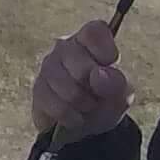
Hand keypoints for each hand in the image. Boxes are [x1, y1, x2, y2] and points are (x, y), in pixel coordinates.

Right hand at [30, 18, 133, 138]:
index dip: (104, 50)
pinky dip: (71, 116)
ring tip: (86, 106)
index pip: (95, 31)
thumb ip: (116, 82)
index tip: (110, 64)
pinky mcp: (38, 89)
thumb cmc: (105, 101)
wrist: (86, 128)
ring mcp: (48, 67)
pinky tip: (74, 116)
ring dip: (83, 104)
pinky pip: (56, 104)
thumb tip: (98, 75)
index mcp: (89, 41)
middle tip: (97, 93)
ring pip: (66, 86)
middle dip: (94, 87)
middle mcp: (66, 48)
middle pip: (80, 63)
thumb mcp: (121, 94)